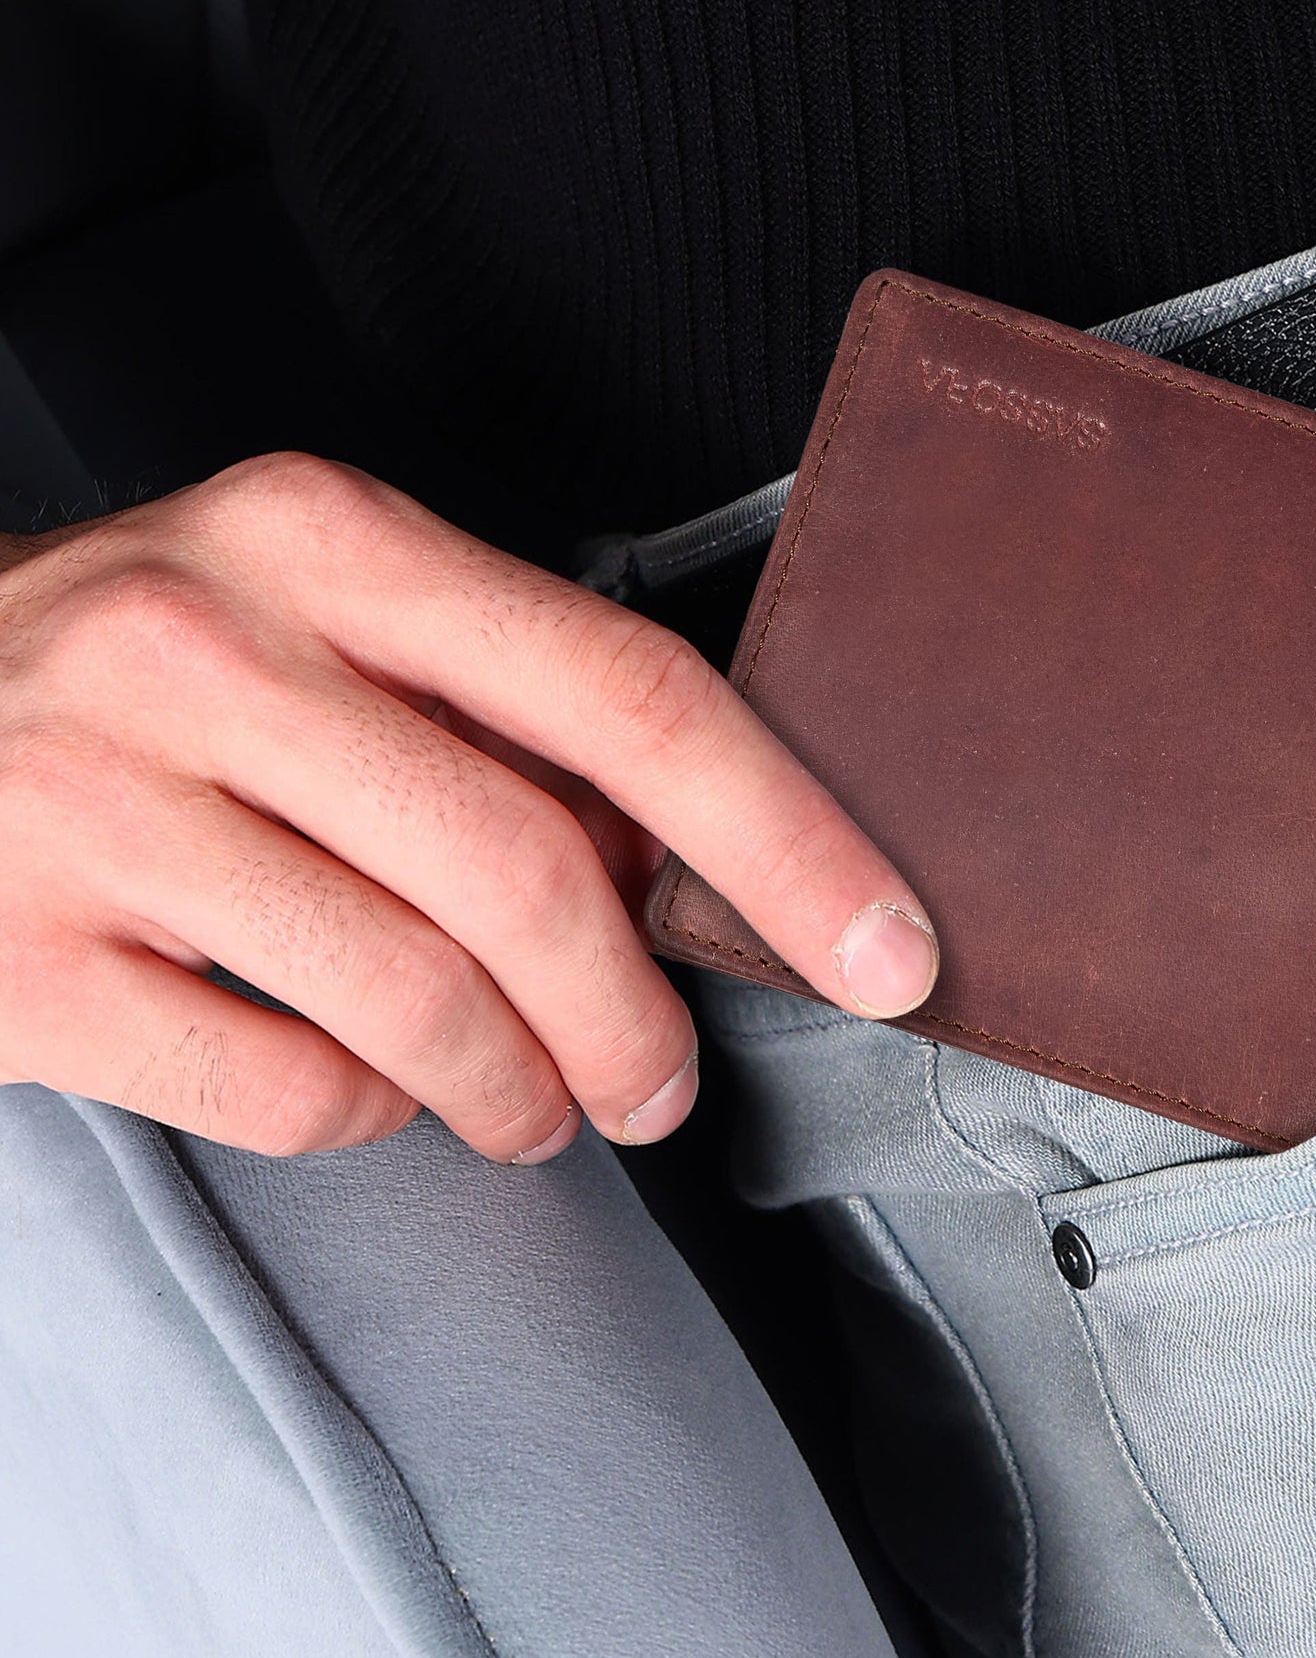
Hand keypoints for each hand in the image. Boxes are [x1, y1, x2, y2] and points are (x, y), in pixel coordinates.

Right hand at [0, 454, 938, 1160]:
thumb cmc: (136, 673)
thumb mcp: (320, 623)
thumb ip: (500, 721)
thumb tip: (683, 865)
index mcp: (328, 541)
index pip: (628, 694)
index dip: (786, 839)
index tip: (887, 948)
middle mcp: (209, 646)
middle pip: (533, 871)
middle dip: (640, 1016)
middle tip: (663, 1082)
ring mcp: (95, 803)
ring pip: (418, 1001)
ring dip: (524, 1088)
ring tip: (539, 1105)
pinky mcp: (21, 960)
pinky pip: (284, 1088)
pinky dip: (370, 1116)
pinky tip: (372, 1089)